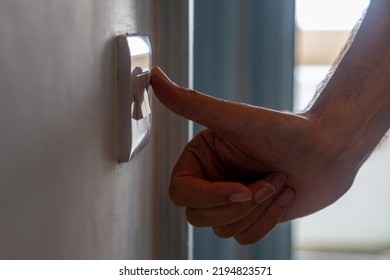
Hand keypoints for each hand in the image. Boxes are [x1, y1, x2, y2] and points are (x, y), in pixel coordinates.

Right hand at [150, 67, 357, 243]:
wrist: (327, 149)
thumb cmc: (283, 130)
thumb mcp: (232, 118)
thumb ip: (189, 103)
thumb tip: (154, 77)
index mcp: (200, 160)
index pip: (181, 192)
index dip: (208, 196)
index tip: (241, 189)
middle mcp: (211, 181)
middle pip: (200, 216)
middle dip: (241, 204)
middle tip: (268, 180)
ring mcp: (230, 201)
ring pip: (223, 228)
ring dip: (258, 210)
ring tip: (278, 181)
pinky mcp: (250, 217)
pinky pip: (244, 237)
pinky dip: (268, 221)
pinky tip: (285, 195)